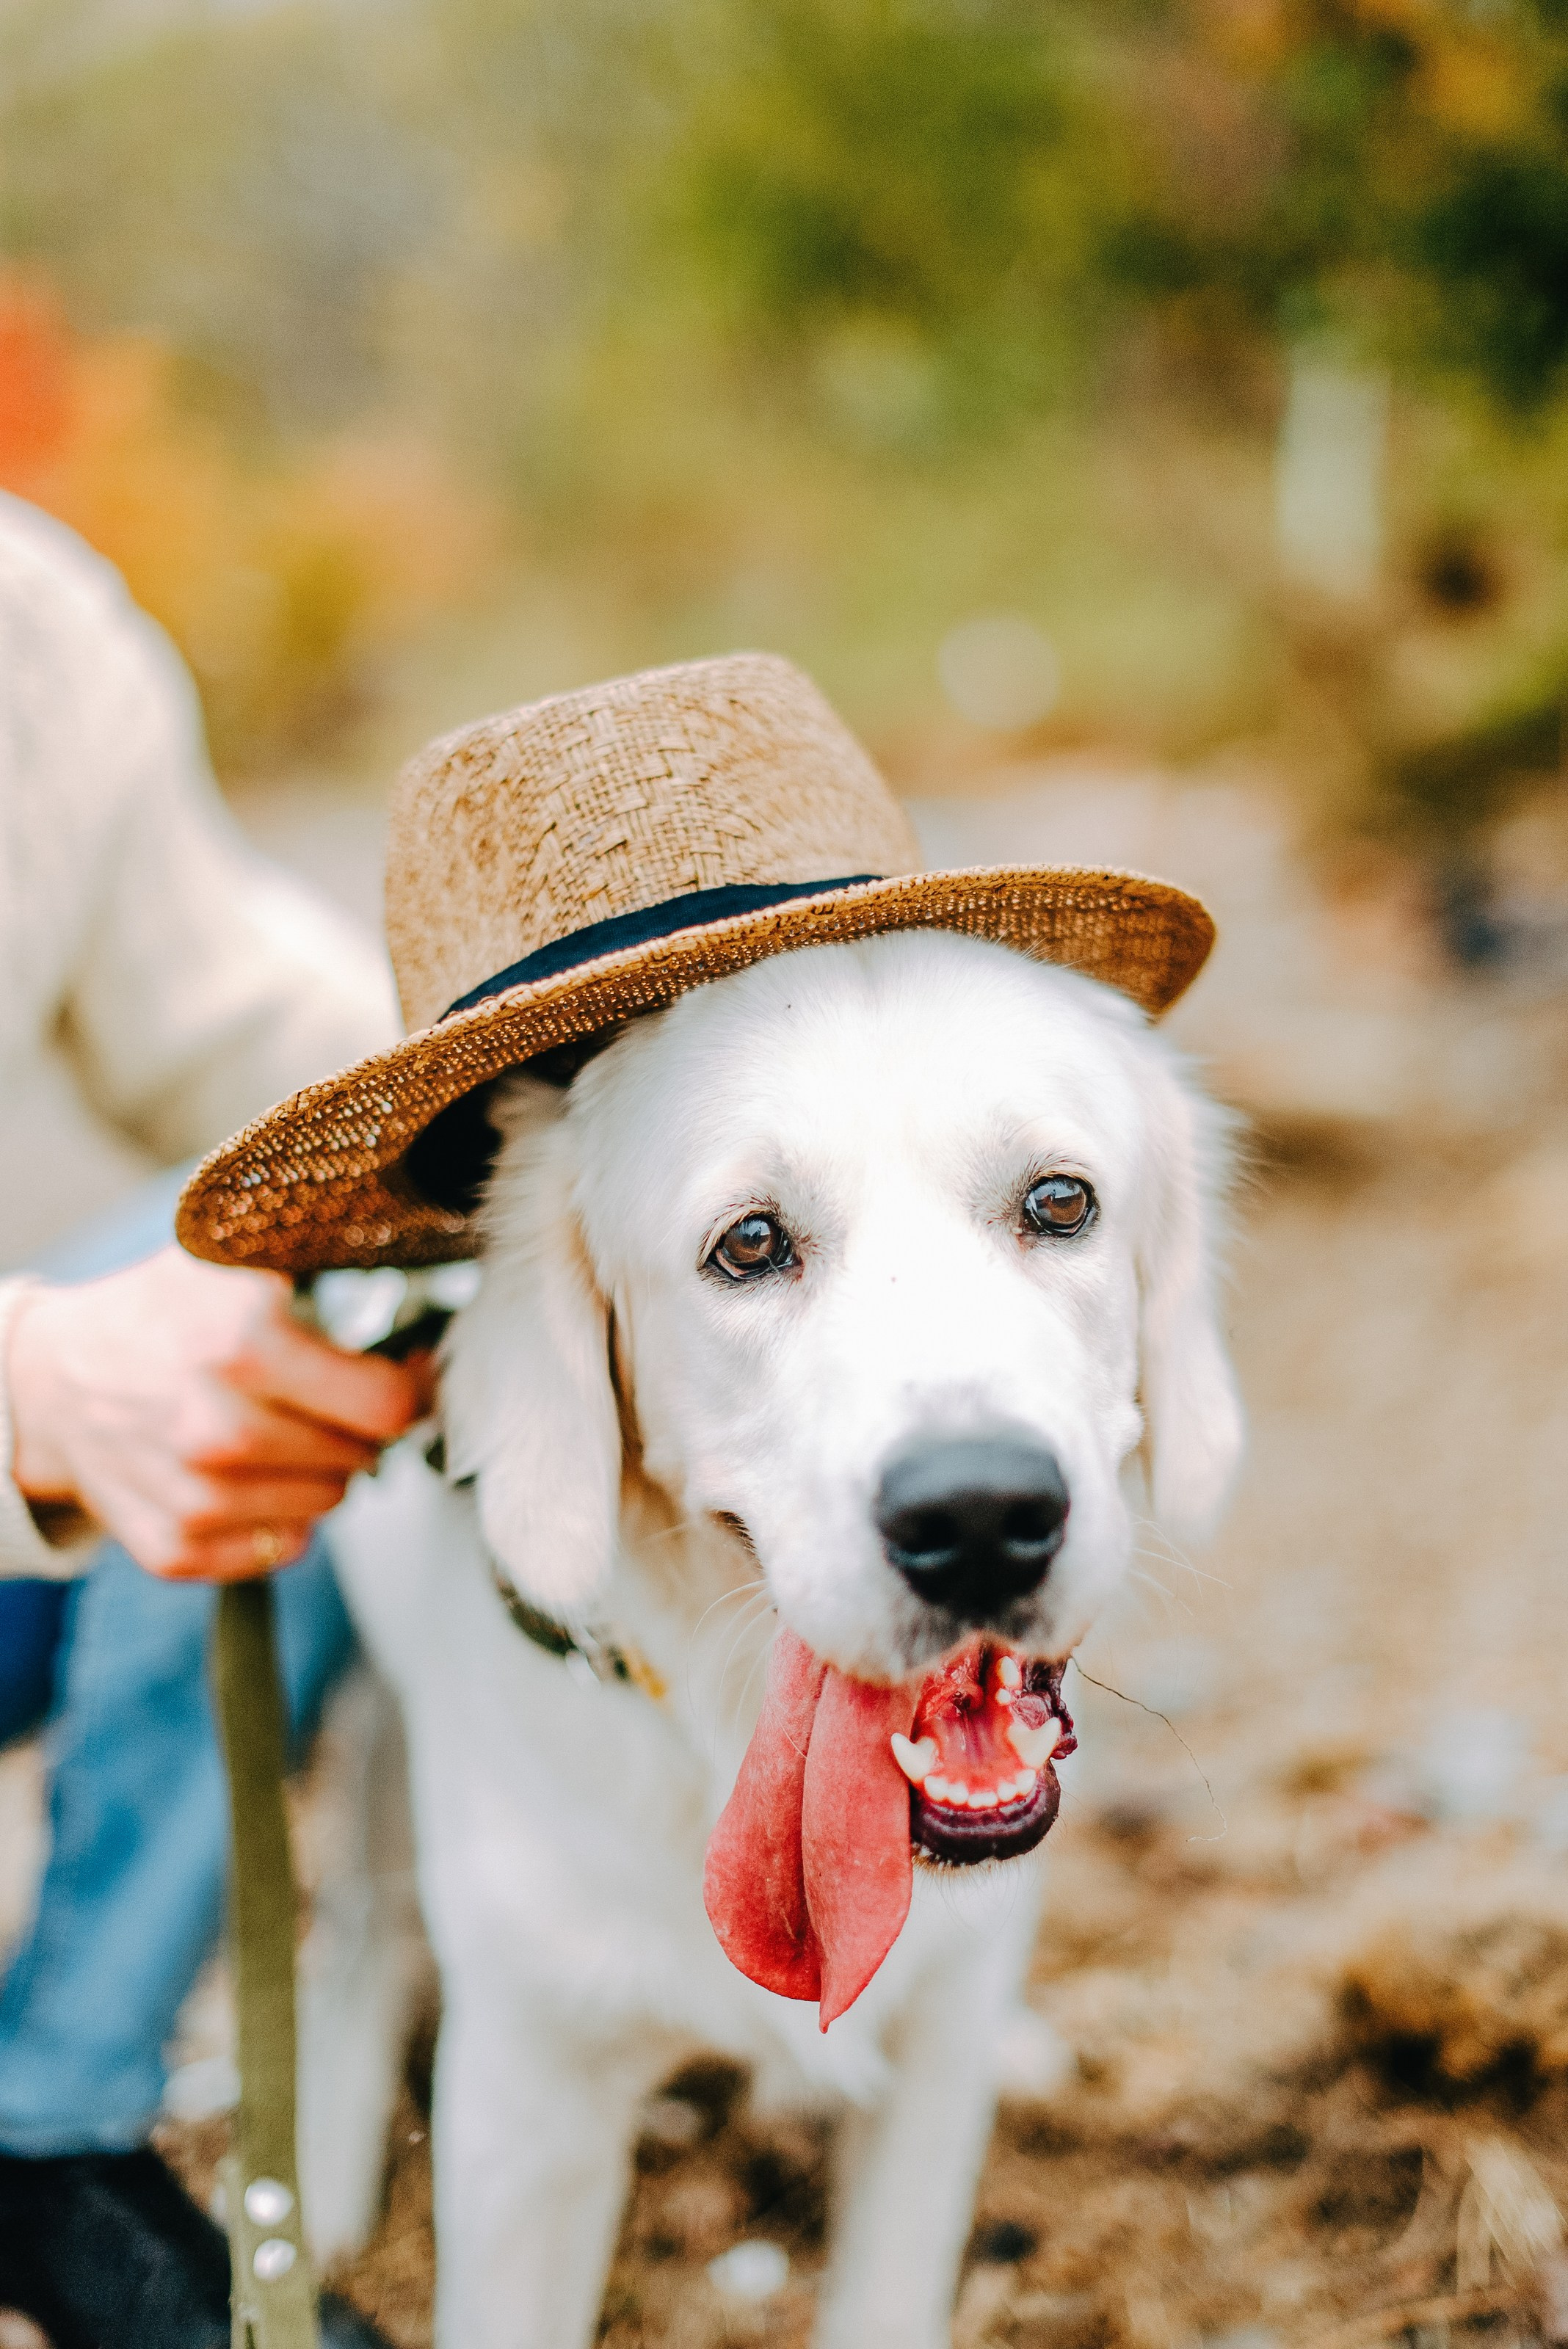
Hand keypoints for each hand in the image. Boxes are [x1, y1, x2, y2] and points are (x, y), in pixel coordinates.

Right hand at [7, 1246, 429, 1580]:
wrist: (53, 1381)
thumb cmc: (156, 1315)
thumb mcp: (230, 1254)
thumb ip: (317, 1251)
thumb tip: (403, 1251)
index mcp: (243, 1345)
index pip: (387, 1404)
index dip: (409, 1388)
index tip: (403, 1374)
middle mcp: (218, 1430)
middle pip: (360, 1457)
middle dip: (358, 1427)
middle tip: (328, 1398)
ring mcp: (195, 1497)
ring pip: (325, 1505)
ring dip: (319, 1471)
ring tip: (279, 1428)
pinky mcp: (174, 1547)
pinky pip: (276, 1547)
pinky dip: (276, 1517)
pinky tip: (247, 1474)